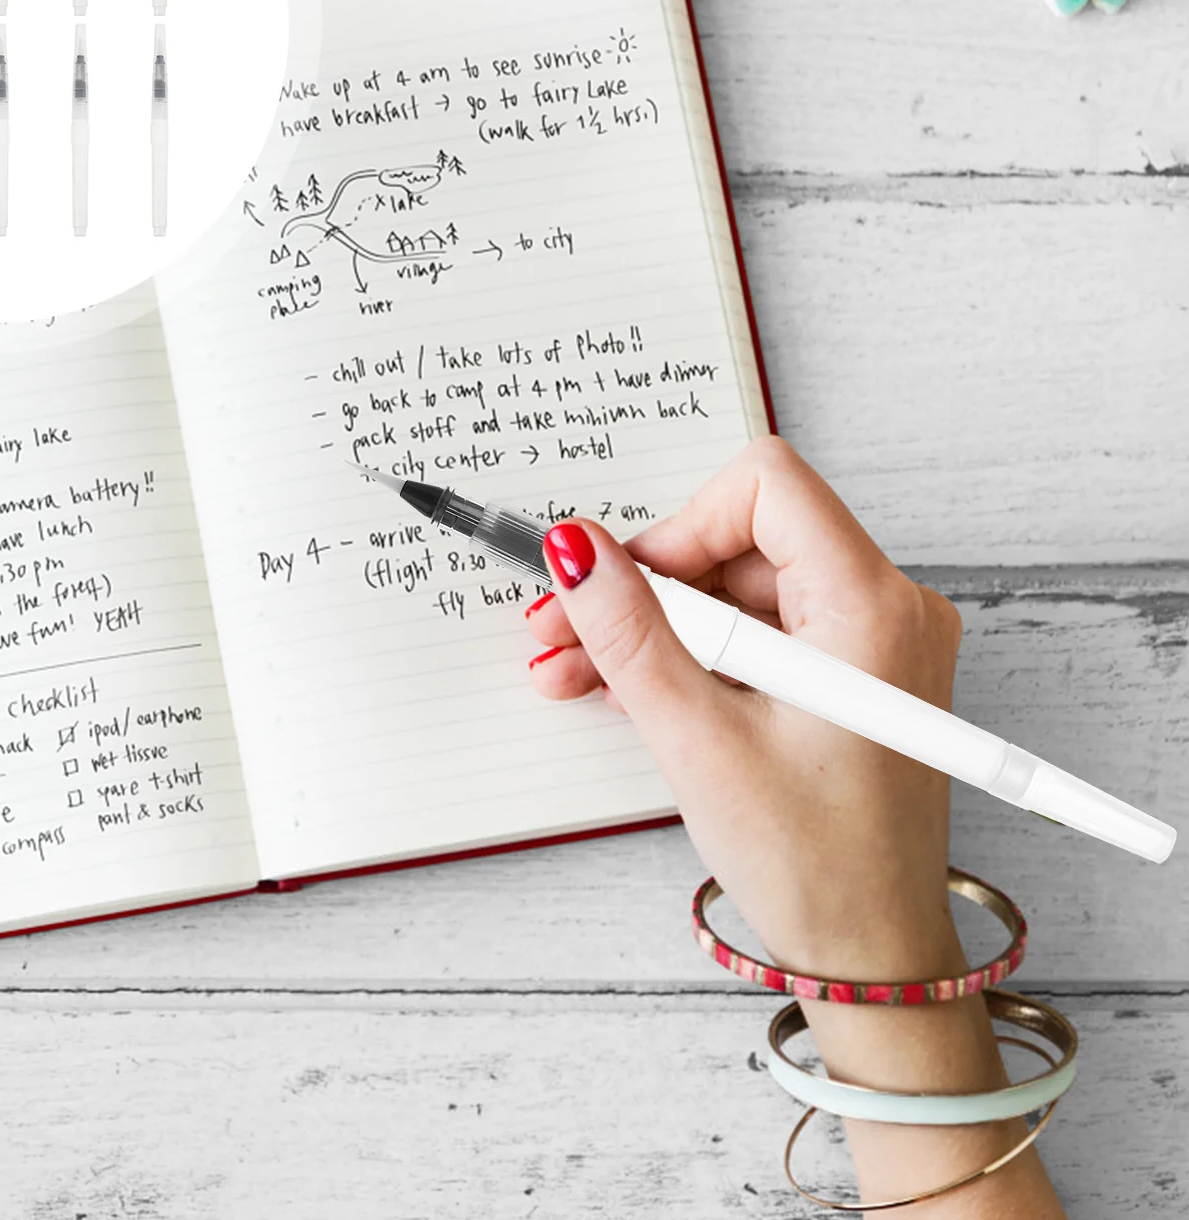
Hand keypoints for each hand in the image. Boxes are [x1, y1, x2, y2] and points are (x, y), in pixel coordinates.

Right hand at [526, 437, 1064, 1214]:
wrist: (872, 956)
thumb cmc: (816, 865)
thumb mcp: (699, 740)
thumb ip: (630, 632)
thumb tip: (577, 549)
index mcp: (869, 606)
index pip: (764, 486)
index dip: (678, 523)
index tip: (619, 582)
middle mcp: (882, 606)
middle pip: (738, 539)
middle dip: (642, 585)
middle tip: (561, 629)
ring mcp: (866, 642)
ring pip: (736, 589)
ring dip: (650, 626)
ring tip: (572, 669)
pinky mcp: (844, 675)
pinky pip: (754, 633)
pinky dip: (688, 655)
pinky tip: (622, 687)